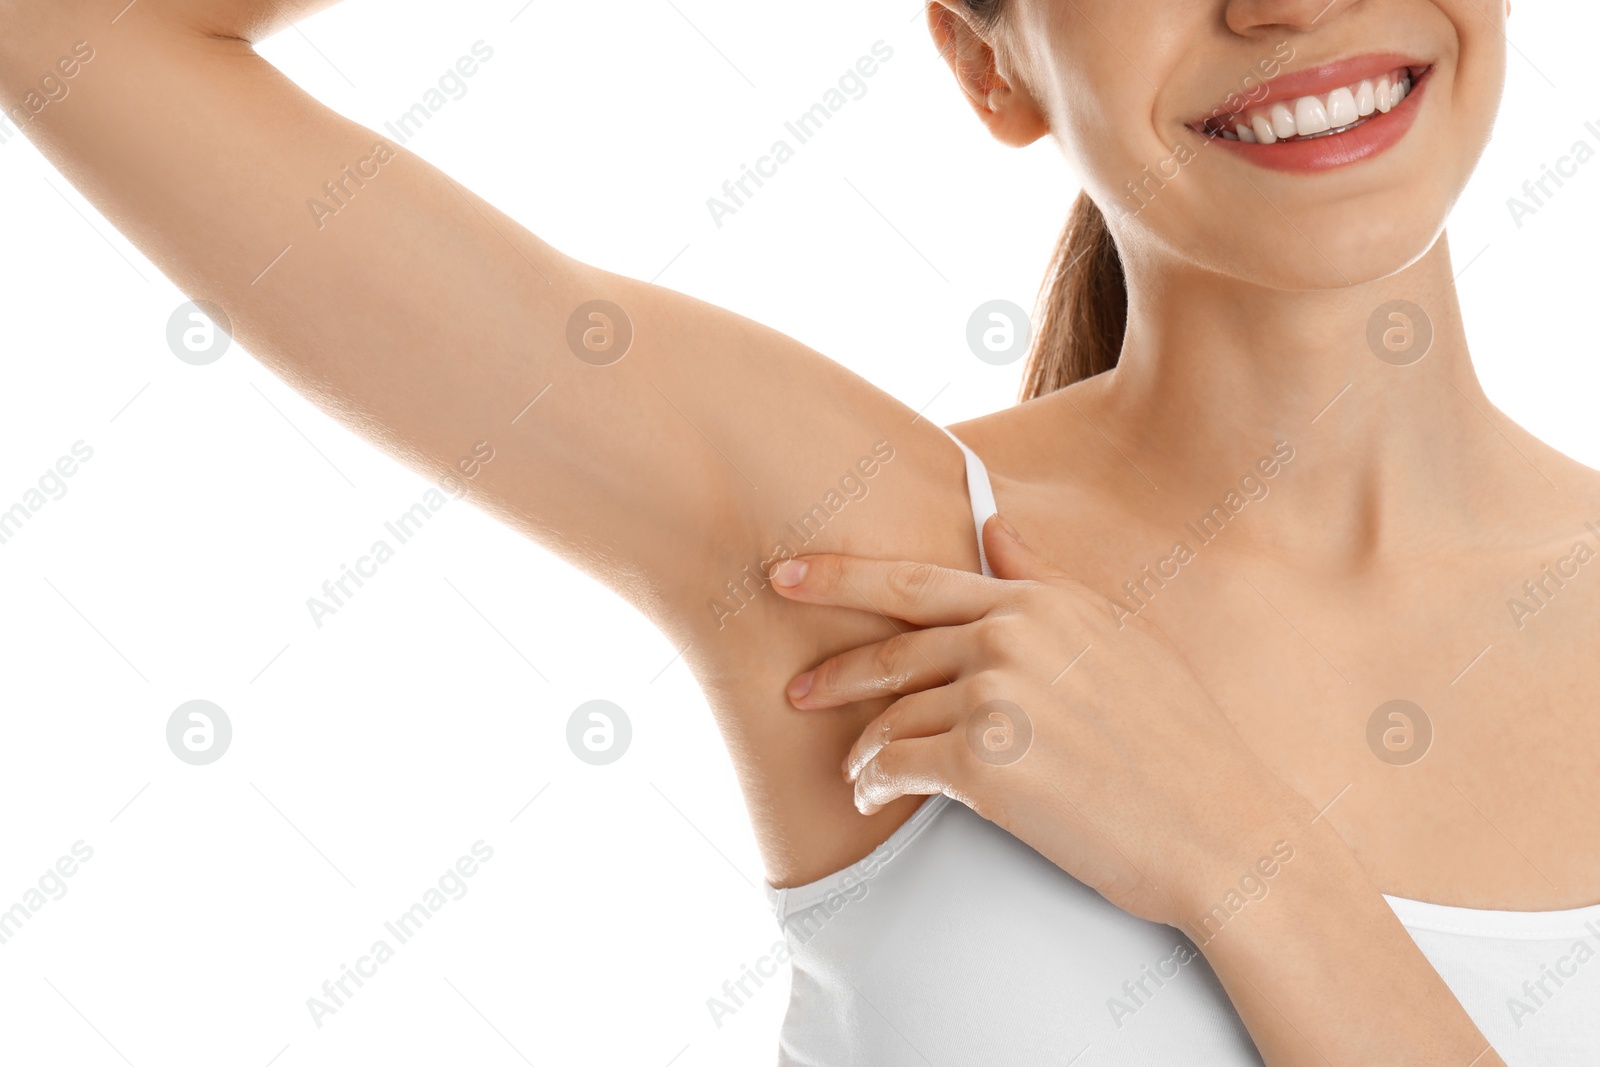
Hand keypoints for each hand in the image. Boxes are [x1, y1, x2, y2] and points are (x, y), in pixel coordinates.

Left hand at [769, 515, 1313, 926]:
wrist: (1220, 830)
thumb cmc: (1178, 742)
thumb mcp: (1116, 638)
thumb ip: (1043, 581)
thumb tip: (994, 527)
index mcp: (1037, 602)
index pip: (915, 579)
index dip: (840, 575)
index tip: (786, 575)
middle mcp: (1009, 637)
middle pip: (890, 648)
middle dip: (834, 673)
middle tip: (796, 691)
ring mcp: (993, 698)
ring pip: (891, 716)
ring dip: (862, 747)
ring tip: (856, 770)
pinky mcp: (982, 765)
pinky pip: (896, 765)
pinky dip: (873, 782)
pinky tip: (871, 797)